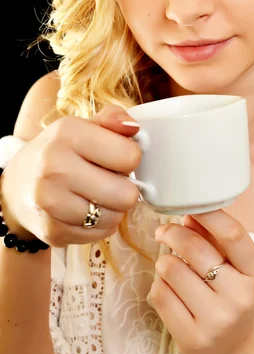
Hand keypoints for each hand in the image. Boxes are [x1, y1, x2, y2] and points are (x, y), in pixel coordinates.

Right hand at [1, 105, 141, 245]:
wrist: (17, 184)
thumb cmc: (59, 152)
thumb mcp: (82, 127)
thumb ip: (112, 119)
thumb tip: (134, 128)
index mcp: (68, 134)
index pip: (129, 156)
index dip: (131, 158)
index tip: (118, 157)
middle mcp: (55, 167)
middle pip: (126, 194)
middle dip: (125, 188)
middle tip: (111, 181)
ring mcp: (51, 202)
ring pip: (115, 218)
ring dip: (113, 209)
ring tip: (98, 196)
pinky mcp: (51, 231)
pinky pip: (100, 234)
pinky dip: (99, 225)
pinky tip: (86, 211)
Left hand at [150, 210, 253, 353]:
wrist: (231, 352)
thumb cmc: (229, 299)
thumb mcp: (232, 268)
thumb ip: (213, 239)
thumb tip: (189, 215)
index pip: (232, 235)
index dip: (208, 214)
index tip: (189, 203)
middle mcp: (239, 297)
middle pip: (195, 249)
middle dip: (172, 233)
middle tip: (164, 231)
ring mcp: (216, 320)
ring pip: (172, 270)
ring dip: (164, 261)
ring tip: (170, 267)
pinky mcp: (192, 337)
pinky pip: (160, 294)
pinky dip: (158, 284)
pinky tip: (167, 287)